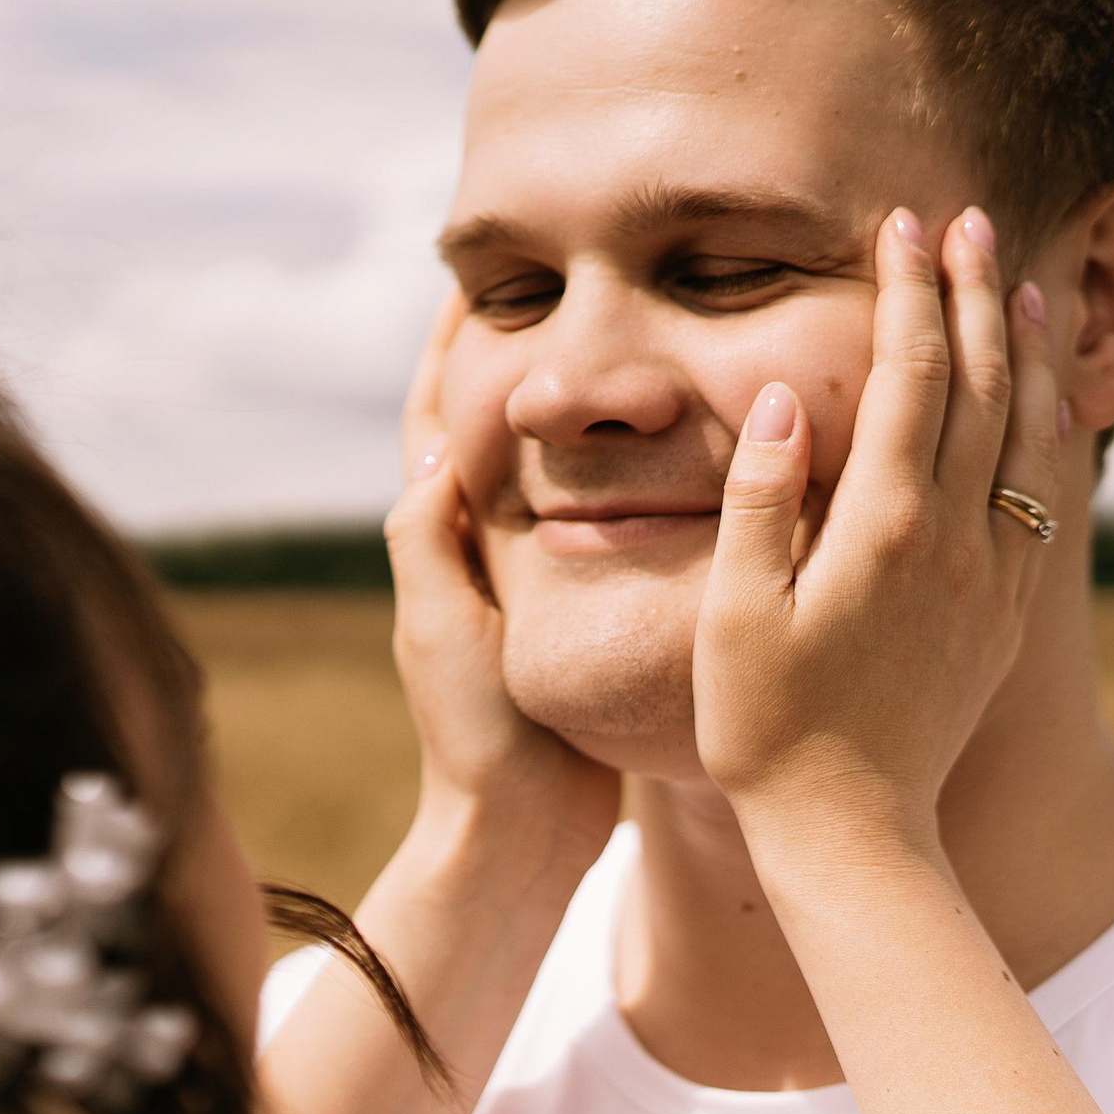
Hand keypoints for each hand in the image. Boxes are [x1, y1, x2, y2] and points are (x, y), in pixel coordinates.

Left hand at [384, 292, 618, 870]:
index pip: (433, 423)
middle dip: (521, 362)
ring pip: (554, 473)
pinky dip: (627, 482)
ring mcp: (527, 584)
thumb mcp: (443, 628)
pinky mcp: (576, 616)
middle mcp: (477, 555)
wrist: (516, 832)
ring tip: (628, 349)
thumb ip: (432, 539)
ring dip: (579, 411)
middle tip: (566, 295)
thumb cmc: (474, 737)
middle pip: (496, 432)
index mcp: (438, 547)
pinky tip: (682, 450)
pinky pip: (602, 526)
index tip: (478, 281)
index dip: (450, 352)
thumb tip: (438, 442)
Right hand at [692, 207, 1059, 847]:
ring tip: (1017, 288)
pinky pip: (1045, 497)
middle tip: (970, 220)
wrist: (853, 833)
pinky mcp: (1008, 613)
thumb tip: (781, 401)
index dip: (907, 292)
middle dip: (973, 293)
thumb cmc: (766, 728)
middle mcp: (956, 541)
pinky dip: (1048, 431)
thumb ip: (760, 502)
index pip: (907, 376)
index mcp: (886, 529)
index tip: (902, 224)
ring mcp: (993, 577)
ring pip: (1028, 436)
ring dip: (1022, 353)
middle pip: (979, 386)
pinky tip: (1041, 406)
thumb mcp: (737, 616)